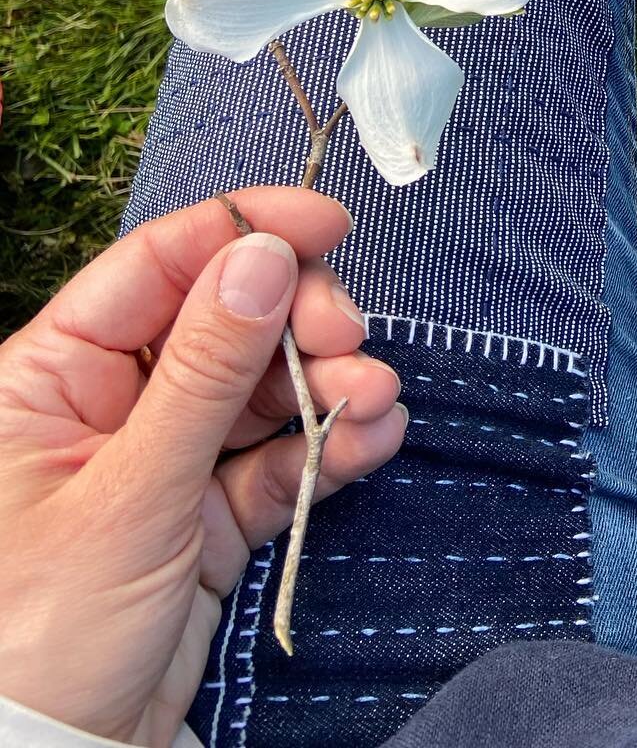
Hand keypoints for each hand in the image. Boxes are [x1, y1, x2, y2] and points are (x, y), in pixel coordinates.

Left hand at [0, 189, 407, 745]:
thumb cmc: (37, 638)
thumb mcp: (127, 495)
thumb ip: (203, 372)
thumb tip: (261, 257)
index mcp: (53, 376)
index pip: (157, 267)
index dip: (244, 233)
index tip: (327, 225)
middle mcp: (109, 405)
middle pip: (224, 318)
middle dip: (298, 320)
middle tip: (348, 341)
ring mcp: (163, 462)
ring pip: (263, 388)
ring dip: (329, 385)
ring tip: (373, 402)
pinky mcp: (207, 520)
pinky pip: (279, 459)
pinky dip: (330, 445)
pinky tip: (372, 437)